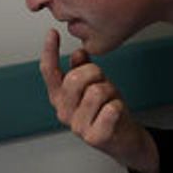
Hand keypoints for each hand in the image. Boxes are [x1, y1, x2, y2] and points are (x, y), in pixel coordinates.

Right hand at [39, 29, 158, 172]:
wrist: (123, 139)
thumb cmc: (107, 111)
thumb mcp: (94, 85)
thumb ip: (82, 69)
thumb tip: (78, 53)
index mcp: (60, 98)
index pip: (49, 72)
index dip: (50, 52)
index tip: (53, 33)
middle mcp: (64, 112)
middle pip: (76, 78)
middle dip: (95, 73)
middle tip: (102, 82)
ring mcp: (77, 126)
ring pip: (97, 91)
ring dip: (110, 91)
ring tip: (110, 101)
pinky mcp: (94, 137)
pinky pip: (111, 109)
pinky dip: (118, 106)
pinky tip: (115, 114)